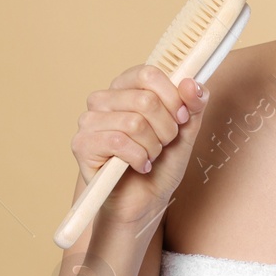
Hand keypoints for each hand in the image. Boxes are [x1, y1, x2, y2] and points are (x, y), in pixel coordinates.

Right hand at [72, 64, 209, 227]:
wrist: (145, 201)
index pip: (148, 73)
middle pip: (146, 100)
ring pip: (134, 123)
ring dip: (153, 147)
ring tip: (150, 156)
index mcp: (125, 87)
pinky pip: (119, 142)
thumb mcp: (186, 131)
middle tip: (164, 144)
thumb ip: (194, 104)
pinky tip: (139, 166)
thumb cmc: (161, 164)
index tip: (182, 118)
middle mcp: (103, 99)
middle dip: (166, 128)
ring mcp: (89, 121)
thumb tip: (192, 83)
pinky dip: (138, 159)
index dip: (172, 96)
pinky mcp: (82, 144)